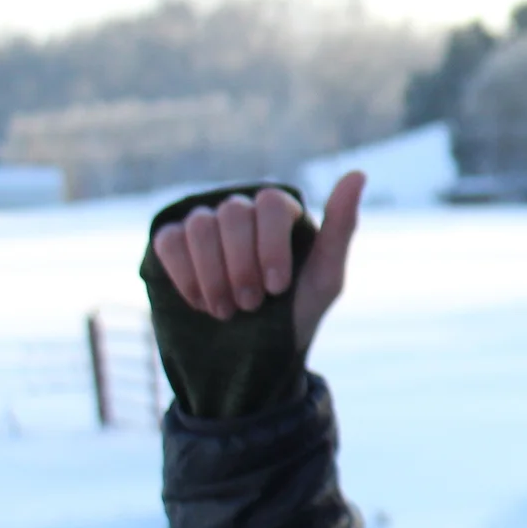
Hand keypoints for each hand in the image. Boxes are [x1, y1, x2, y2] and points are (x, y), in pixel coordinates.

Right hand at [151, 171, 365, 356]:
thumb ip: (341, 227)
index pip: (271, 203)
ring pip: (198, 226)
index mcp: (282, 213)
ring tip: (227, 311)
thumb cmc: (298, 310)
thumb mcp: (326, 277)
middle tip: (251, 305)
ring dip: (212, 275)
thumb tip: (358, 174)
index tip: (276, 288)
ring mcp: (206, 225)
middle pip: (232, 213)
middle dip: (241, 266)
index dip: (270, 246)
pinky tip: (201, 303)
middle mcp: (243, 210)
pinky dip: (185, 275)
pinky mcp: (174, 245)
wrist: (256, 354)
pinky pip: (169, 241)